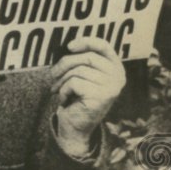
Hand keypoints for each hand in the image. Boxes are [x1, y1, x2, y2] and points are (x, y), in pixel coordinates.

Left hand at [50, 37, 125, 156]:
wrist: (75, 127)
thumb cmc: (76, 98)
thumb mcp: (82, 77)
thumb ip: (82, 61)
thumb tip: (69, 46)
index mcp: (116, 68)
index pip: (104, 46)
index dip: (86, 42)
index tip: (69, 46)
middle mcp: (118, 77)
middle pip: (87, 57)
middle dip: (64, 64)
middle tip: (52, 74)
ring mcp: (112, 87)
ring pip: (78, 70)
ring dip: (62, 80)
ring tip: (58, 89)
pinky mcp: (101, 96)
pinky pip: (74, 83)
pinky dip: (64, 90)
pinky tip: (65, 100)